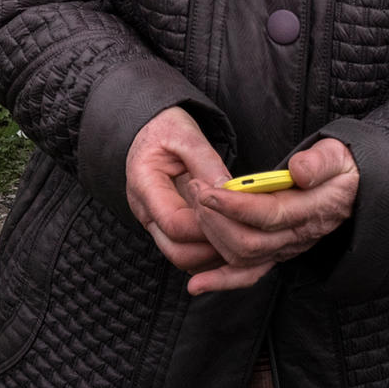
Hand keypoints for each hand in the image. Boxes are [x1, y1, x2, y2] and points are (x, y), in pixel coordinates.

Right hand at [125, 107, 231, 276]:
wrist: (148, 129)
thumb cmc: (165, 128)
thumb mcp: (185, 135)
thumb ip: (206, 162)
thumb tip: (229, 188)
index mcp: (144, 185)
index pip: (176, 224)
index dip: (209, 225)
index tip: (234, 212)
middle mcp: (145, 212)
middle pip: (178, 252)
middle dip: (214, 248)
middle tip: (244, 231)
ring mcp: (155, 224)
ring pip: (183, 259)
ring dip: (213, 255)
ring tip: (241, 234)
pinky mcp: (167, 229)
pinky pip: (188, 253)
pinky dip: (209, 253)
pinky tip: (231, 236)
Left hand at [178, 137, 359, 294]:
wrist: (352, 191)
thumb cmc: (340, 168)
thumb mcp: (338, 156)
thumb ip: (320, 162)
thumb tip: (298, 171)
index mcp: (311, 210)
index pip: (268, 214)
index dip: (235, 205)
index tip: (207, 190)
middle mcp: (297, 237)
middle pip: (249, 242)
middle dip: (215, 218)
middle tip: (195, 189)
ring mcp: (285, 249)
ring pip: (243, 258)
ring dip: (212, 236)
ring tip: (193, 206)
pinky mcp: (275, 254)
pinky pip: (248, 274)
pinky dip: (221, 280)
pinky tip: (196, 285)